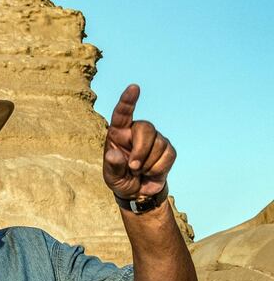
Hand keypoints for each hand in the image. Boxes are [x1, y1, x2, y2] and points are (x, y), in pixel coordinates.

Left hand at [103, 84, 175, 200]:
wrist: (137, 192)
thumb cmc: (120, 180)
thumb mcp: (112, 177)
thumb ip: (112, 167)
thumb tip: (114, 155)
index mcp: (118, 133)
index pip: (122, 113)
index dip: (128, 100)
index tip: (134, 88)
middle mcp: (136, 131)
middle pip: (146, 128)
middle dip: (141, 150)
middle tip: (134, 168)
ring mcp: (154, 139)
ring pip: (159, 143)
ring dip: (148, 164)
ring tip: (140, 172)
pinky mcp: (167, 149)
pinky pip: (168, 155)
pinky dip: (159, 168)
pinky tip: (151, 172)